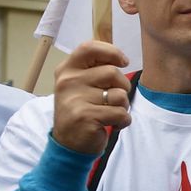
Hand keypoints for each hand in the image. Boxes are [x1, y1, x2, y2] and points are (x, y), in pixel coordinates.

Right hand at [52, 40, 131, 155]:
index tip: (124, 62)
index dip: (112, 52)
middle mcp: (67, 82)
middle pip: (112, 72)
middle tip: (114, 99)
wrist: (69, 143)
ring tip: (110, 112)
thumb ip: (96, 68)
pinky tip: (111, 124)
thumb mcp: (82, 85)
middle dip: (123, 86)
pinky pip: (121, 113)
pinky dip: (123, 121)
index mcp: (67, 70)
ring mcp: (74, 99)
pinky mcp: (85, 117)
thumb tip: (120, 56)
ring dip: (123, 106)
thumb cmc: (83, 109)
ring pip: (120, 95)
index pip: (89, 48)